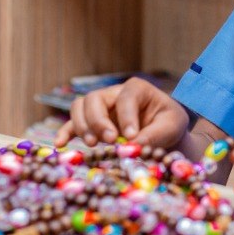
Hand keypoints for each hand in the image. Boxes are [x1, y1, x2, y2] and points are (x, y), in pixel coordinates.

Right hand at [55, 77, 189, 148]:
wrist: (163, 132)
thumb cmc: (168, 123)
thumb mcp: (172, 126)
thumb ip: (156, 134)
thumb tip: (134, 145)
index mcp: (137, 88)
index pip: (125, 98)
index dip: (126, 117)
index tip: (131, 137)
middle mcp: (114, 94)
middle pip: (95, 99)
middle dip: (99, 120)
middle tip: (110, 140)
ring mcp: (100, 107)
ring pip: (79, 107)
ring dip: (82, 126)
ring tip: (93, 144)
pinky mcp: (91, 123)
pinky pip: (72, 123)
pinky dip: (65, 132)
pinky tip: (61, 144)